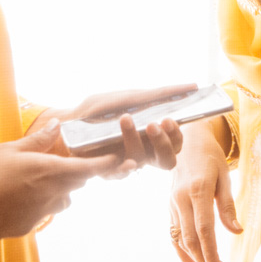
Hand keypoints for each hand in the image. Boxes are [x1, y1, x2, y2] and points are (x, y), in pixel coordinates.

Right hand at [0, 120, 127, 258]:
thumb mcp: (8, 149)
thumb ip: (37, 140)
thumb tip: (58, 124)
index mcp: (49, 171)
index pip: (90, 169)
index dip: (108, 165)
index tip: (122, 160)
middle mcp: (51, 194)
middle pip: (78, 184)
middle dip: (78, 173)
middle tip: (69, 161)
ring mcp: (41, 213)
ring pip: (62, 200)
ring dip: (59, 190)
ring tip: (36, 179)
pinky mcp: (28, 227)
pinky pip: (42, 212)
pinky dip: (37, 203)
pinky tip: (14, 197)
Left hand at [62, 85, 191, 171]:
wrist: (68, 120)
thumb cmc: (101, 109)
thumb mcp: (129, 97)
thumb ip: (157, 95)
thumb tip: (192, 86)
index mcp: (152, 138)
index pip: (176, 143)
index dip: (176, 135)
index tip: (170, 118)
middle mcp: (143, 153)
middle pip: (167, 160)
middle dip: (164, 143)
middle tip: (153, 124)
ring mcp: (126, 163)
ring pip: (141, 162)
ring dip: (135, 139)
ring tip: (125, 119)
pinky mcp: (107, 170)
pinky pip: (118, 174)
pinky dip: (121, 166)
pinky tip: (118, 156)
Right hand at [168, 117, 240, 261]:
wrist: (187, 141)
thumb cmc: (210, 157)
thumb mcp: (224, 176)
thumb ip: (228, 205)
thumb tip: (237, 231)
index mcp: (197, 190)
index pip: (204, 229)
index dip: (211, 253)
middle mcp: (181, 199)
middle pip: (190, 238)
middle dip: (205, 260)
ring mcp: (172, 203)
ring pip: (180, 238)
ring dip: (194, 258)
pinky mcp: (170, 206)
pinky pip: (173, 232)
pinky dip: (180, 251)